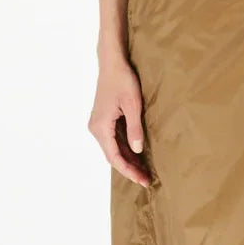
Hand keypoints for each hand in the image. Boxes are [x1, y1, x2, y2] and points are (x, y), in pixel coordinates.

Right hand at [88, 54, 151, 186]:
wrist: (112, 63)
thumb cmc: (123, 80)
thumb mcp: (133, 105)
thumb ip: (134, 128)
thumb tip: (138, 151)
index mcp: (101, 127)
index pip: (115, 157)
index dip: (129, 171)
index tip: (143, 180)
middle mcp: (96, 129)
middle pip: (113, 156)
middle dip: (130, 169)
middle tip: (147, 180)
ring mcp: (98, 125)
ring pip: (113, 149)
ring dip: (128, 160)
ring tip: (144, 171)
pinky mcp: (103, 120)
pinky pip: (113, 140)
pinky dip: (125, 149)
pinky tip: (137, 155)